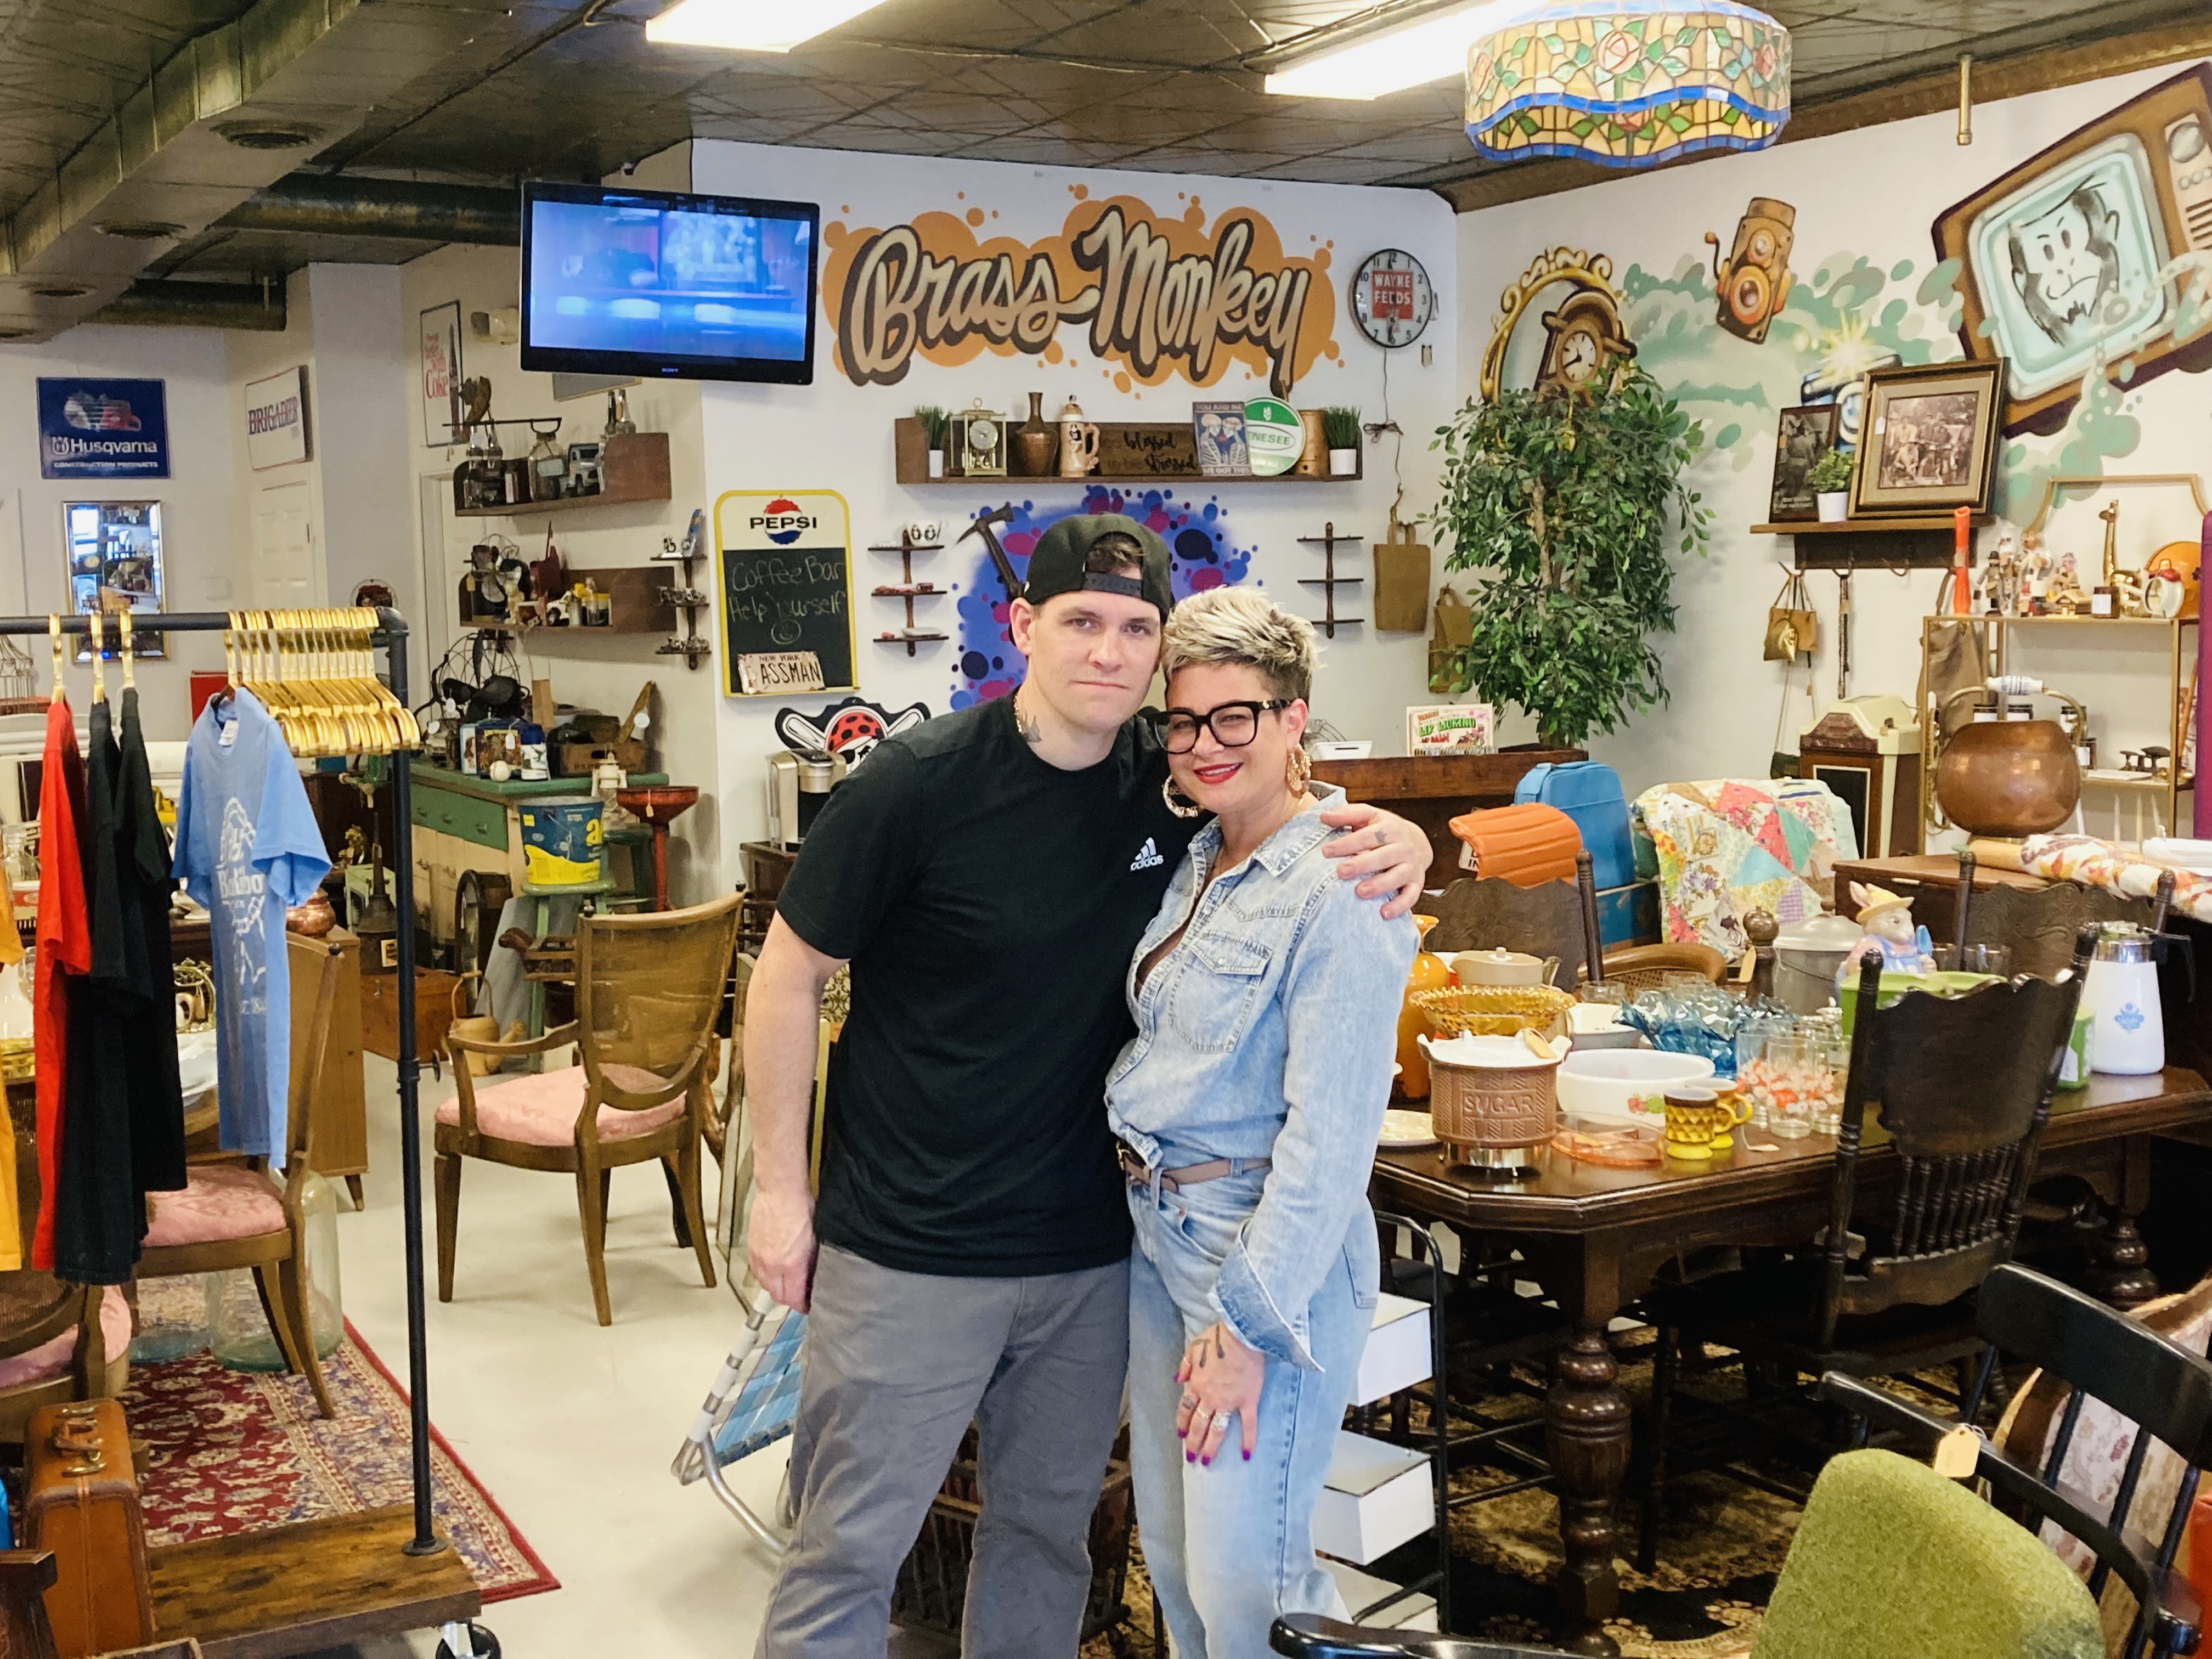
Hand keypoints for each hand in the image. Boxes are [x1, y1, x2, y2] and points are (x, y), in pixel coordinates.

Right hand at [747, 1183, 818, 1312]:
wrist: (780, 1190)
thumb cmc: (800, 1207)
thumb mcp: (816, 1239)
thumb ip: (812, 1262)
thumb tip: (813, 1277)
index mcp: (791, 1264)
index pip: (793, 1298)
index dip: (802, 1306)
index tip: (808, 1306)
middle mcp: (772, 1264)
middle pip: (777, 1296)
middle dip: (789, 1300)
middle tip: (799, 1297)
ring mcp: (760, 1257)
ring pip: (765, 1285)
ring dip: (776, 1288)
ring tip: (787, 1284)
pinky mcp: (752, 1248)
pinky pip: (757, 1271)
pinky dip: (765, 1275)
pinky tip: (774, 1269)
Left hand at [1175, 1320, 1264, 1464]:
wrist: (1241, 1335)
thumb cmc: (1217, 1338)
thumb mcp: (1194, 1348)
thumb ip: (1185, 1366)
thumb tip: (1177, 1380)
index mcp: (1196, 1384)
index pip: (1186, 1408)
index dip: (1182, 1422)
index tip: (1181, 1434)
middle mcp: (1210, 1397)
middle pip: (1198, 1423)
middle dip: (1193, 1441)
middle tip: (1191, 1457)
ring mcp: (1229, 1402)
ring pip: (1217, 1429)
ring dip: (1211, 1446)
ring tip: (1206, 1461)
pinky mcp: (1247, 1401)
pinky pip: (1248, 1424)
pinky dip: (1248, 1440)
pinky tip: (1246, 1455)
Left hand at [1319, 804, 1432, 919]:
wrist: (1418, 841)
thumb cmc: (1385, 830)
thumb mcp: (1368, 816)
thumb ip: (1346, 815)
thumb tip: (1323, 816)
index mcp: (1390, 828)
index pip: (1368, 836)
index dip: (1348, 843)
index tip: (1327, 851)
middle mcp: (1403, 847)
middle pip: (1383, 856)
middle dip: (1362, 865)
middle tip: (1341, 872)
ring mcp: (1411, 866)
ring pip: (1397, 876)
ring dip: (1379, 885)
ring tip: (1360, 893)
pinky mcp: (1416, 883)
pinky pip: (1410, 896)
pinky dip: (1399, 906)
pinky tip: (1384, 913)